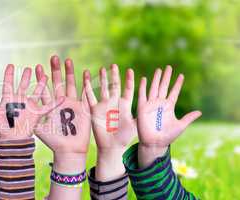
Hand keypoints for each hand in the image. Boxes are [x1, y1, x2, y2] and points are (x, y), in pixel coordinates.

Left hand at [0, 64, 59, 140]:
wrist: (11, 142)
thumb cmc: (0, 129)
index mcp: (8, 100)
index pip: (8, 84)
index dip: (9, 75)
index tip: (11, 65)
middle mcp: (19, 101)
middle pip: (23, 85)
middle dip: (26, 77)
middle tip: (29, 67)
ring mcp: (29, 107)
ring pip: (36, 92)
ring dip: (40, 84)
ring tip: (44, 75)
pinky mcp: (37, 114)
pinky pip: (48, 107)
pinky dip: (55, 103)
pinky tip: (62, 97)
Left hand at [34, 56, 90, 160]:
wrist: (68, 150)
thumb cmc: (53, 141)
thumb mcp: (38, 128)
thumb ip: (29, 118)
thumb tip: (16, 112)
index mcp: (50, 106)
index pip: (45, 88)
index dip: (42, 78)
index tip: (37, 66)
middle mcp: (61, 102)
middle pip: (58, 83)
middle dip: (56, 70)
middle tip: (54, 57)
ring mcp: (72, 104)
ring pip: (71, 84)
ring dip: (70, 73)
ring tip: (68, 60)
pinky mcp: (83, 108)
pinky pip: (86, 93)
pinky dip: (86, 83)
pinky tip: (86, 72)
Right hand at [84, 64, 135, 179]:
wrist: (111, 146)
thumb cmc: (125, 137)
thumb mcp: (136, 124)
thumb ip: (143, 115)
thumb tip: (156, 109)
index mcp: (125, 105)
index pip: (127, 89)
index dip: (128, 80)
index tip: (129, 70)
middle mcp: (114, 103)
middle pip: (114, 86)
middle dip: (114, 75)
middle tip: (113, 65)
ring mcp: (104, 105)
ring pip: (102, 89)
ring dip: (102, 79)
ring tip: (101, 69)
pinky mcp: (94, 110)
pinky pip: (90, 97)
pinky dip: (87, 88)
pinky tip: (85, 78)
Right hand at [137, 66, 200, 167]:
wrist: (155, 143)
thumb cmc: (167, 136)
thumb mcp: (180, 126)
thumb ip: (189, 118)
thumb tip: (200, 112)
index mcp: (169, 107)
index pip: (174, 92)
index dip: (178, 84)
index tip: (181, 76)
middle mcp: (160, 104)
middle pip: (164, 87)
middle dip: (167, 77)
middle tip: (169, 67)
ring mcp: (151, 105)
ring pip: (154, 88)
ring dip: (156, 79)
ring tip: (159, 70)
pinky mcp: (142, 108)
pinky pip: (142, 95)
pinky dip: (143, 87)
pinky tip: (144, 79)